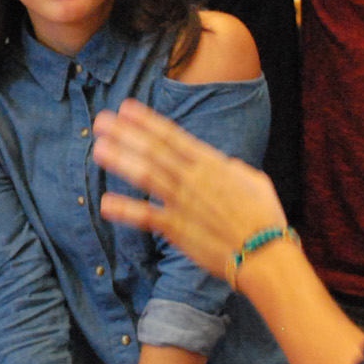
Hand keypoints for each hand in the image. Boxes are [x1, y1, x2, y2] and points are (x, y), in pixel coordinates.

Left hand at [93, 100, 287, 275]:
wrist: (265, 255)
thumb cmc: (265, 218)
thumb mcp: (255, 182)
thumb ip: (234, 169)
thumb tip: (225, 164)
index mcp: (212, 164)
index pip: (173, 136)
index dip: (147, 121)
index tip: (126, 108)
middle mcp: (193, 179)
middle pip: (154, 150)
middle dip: (126, 134)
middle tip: (102, 121)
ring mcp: (183, 203)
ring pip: (147, 176)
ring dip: (121, 161)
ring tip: (98, 149)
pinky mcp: (177, 230)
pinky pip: (146, 217)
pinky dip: (126, 210)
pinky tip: (105, 204)